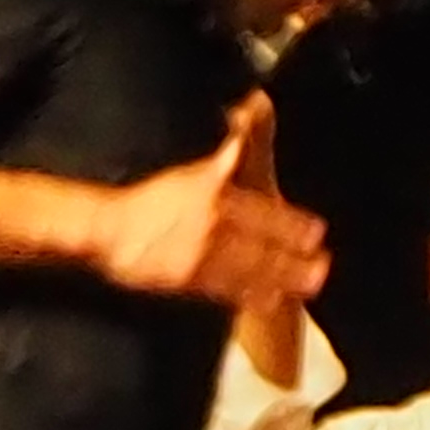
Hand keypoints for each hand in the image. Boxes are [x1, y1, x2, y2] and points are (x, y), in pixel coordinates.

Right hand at [95, 98, 327, 305]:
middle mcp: (211, 225)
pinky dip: (251, 295)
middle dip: (294, 256)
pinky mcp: (188, 280)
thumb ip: (221, 160)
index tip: (317, 231)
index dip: (290, 224)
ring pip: (250, 268)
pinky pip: (226, 289)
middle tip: (323, 266)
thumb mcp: (186, 172)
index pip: (261, 211)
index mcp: (212, 195)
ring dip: (282, 277)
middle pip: (262, 243)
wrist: (106, 228)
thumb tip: (245, 129)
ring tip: (309, 285)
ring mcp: (201, 255)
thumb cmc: (145, 200)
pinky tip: (270, 300)